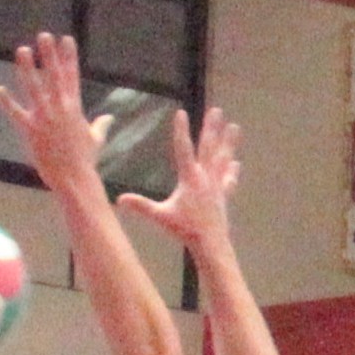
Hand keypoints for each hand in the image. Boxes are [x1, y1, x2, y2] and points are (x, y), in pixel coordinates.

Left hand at [0, 35, 110, 184]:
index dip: (69, 56)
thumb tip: (110, 118)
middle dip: (49, 55)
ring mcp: (45, 118)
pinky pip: (16, 114)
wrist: (74, 179)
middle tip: (44, 36)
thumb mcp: (96, 139)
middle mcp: (60, 108)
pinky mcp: (31, 130)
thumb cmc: (86, 160)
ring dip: (27, 68)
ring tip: (22, 50)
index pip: (72, 76)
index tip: (66, 39)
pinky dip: (7, 102)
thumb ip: (101, 125)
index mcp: (75, 108)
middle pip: (54, 76)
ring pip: (34, 88)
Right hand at [115, 107, 241, 249]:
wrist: (210, 243)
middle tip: (217, 111)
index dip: (181, 130)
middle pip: (209, 148)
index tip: (181, 112)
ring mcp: (216, 185)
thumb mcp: (160, 216)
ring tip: (235, 126)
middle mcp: (205, 177)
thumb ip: (141, 206)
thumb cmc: (185, 229)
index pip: (183, 148)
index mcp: (189, 178)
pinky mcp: (223, 196)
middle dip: (212, 128)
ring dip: (228, 143)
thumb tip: (119, 200)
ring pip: (222, 159)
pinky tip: (235, 162)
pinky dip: (231, 171)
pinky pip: (228, 180)